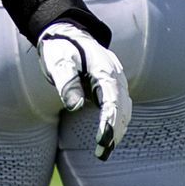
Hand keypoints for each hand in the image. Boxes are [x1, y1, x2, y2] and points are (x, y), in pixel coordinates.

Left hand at [37, 24, 131, 159]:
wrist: (67, 33)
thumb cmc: (61, 49)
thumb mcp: (59, 63)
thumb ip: (67, 83)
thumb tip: (76, 106)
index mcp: (104, 69)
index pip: (112, 100)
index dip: (110, 121)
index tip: (103, 140)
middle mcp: (116, 75)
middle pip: (123, 107)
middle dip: (115, 130)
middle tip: (102, 152)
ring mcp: (116, 79)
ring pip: (125, 107)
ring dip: (118, 128)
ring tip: (105, 150)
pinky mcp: (112, 84)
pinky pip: (121, 105)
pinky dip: (118, 121)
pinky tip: (110, 135)